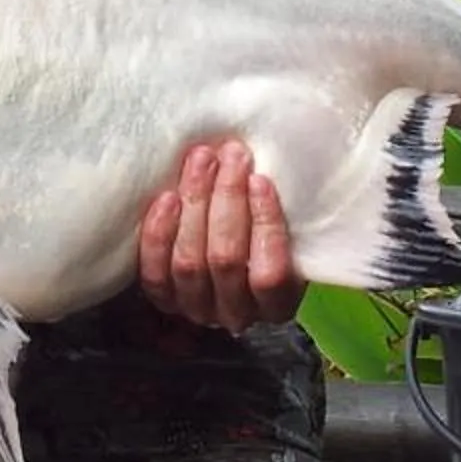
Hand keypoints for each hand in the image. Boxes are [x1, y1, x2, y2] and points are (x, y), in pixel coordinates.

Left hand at [138, 139, 300, 331]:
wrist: (227, 244)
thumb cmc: (265, 225)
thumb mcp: (292, 224)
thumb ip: (291, 204)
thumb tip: (305, 148)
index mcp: (277, 304)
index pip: (271, 274)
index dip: (264, 225)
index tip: (260, 178)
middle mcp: (236, 313)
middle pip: (225, 261)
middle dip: (227, 200)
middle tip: (231, 156)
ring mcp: (195, 308)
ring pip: (189, 262)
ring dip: (195, 204)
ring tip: (202, 161)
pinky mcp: (163, 297)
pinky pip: (155, 271)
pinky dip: (160, 232)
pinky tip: (168, 196)